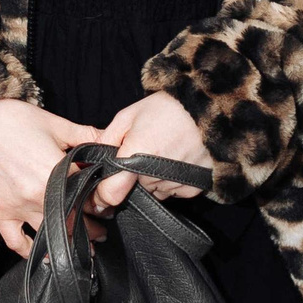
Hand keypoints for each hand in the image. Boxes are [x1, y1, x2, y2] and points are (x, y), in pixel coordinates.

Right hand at [0, 99, 99, 257]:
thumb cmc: (17, 120)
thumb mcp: (56, 124)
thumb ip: (86, 135)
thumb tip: (110, 141)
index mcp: (56, 172)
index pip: (90, 198)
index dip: (103, 205)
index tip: (109, 207)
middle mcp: (39, 194)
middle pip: (75, 221)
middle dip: (93, 227)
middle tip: (102, 230)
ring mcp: (18, 207)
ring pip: (52, 234)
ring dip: (71, 241)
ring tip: (86, 245)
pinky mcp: (1, 212)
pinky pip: (16, 242)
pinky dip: (31, 250)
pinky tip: (44, 251)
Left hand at [89, 91, 212, 211]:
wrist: (210, 110)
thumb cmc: (168, 108)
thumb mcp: (129, 115)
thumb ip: (107, 139)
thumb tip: (92, 160)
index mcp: (137, 154)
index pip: (111, 192)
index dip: (102, 194)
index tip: (101, 191)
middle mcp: (155, 174)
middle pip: (133, 189)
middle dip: (132, 176)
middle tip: (144, 151)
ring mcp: (175, 183)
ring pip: (153, 191)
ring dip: (152, 179)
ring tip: (163, 152)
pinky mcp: (192, 190)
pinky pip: (172, 192)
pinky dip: (171, 181)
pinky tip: (177, 160)